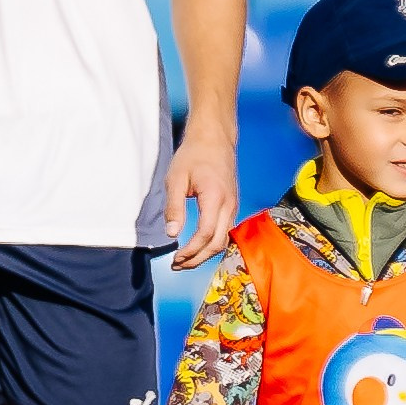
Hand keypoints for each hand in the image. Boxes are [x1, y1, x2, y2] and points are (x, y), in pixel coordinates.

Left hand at [166, 121, 236, 269]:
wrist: (214, 138)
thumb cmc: (194, 155)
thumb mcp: (176, 179)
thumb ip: (174, 207)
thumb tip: (172, 233)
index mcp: (215, 198)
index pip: (206, 234)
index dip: (191, 251)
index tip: (175, 257)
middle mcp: (229, 205)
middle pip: (218, 243)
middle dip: (198, 259)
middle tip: (178, 265)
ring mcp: (233, 206)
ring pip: (224, 240)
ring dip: (205, 254)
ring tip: (185, 260)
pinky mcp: (232, 206)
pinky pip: (226, 232)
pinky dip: (212, 244)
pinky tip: (198, 247)